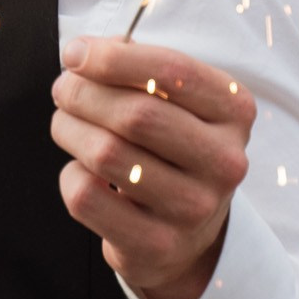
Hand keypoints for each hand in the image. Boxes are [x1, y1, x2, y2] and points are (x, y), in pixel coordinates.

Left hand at [51, 35, 255, 298]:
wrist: (188, 235)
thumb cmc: (170, 148)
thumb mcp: (174, 101)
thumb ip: (135, 67)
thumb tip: (81, 54)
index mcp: (235, 111)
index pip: (171, 71)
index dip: (112, 58)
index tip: (74, 54)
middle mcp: (225, 161)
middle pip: (135, 114)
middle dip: (82, 94)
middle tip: (62, 90)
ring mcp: (195, 208)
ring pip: (106, 153)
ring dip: (69, 129)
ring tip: (64, 124)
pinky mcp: (157, 245)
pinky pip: (87, 196)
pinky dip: (71, 175)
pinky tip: (81, 170)